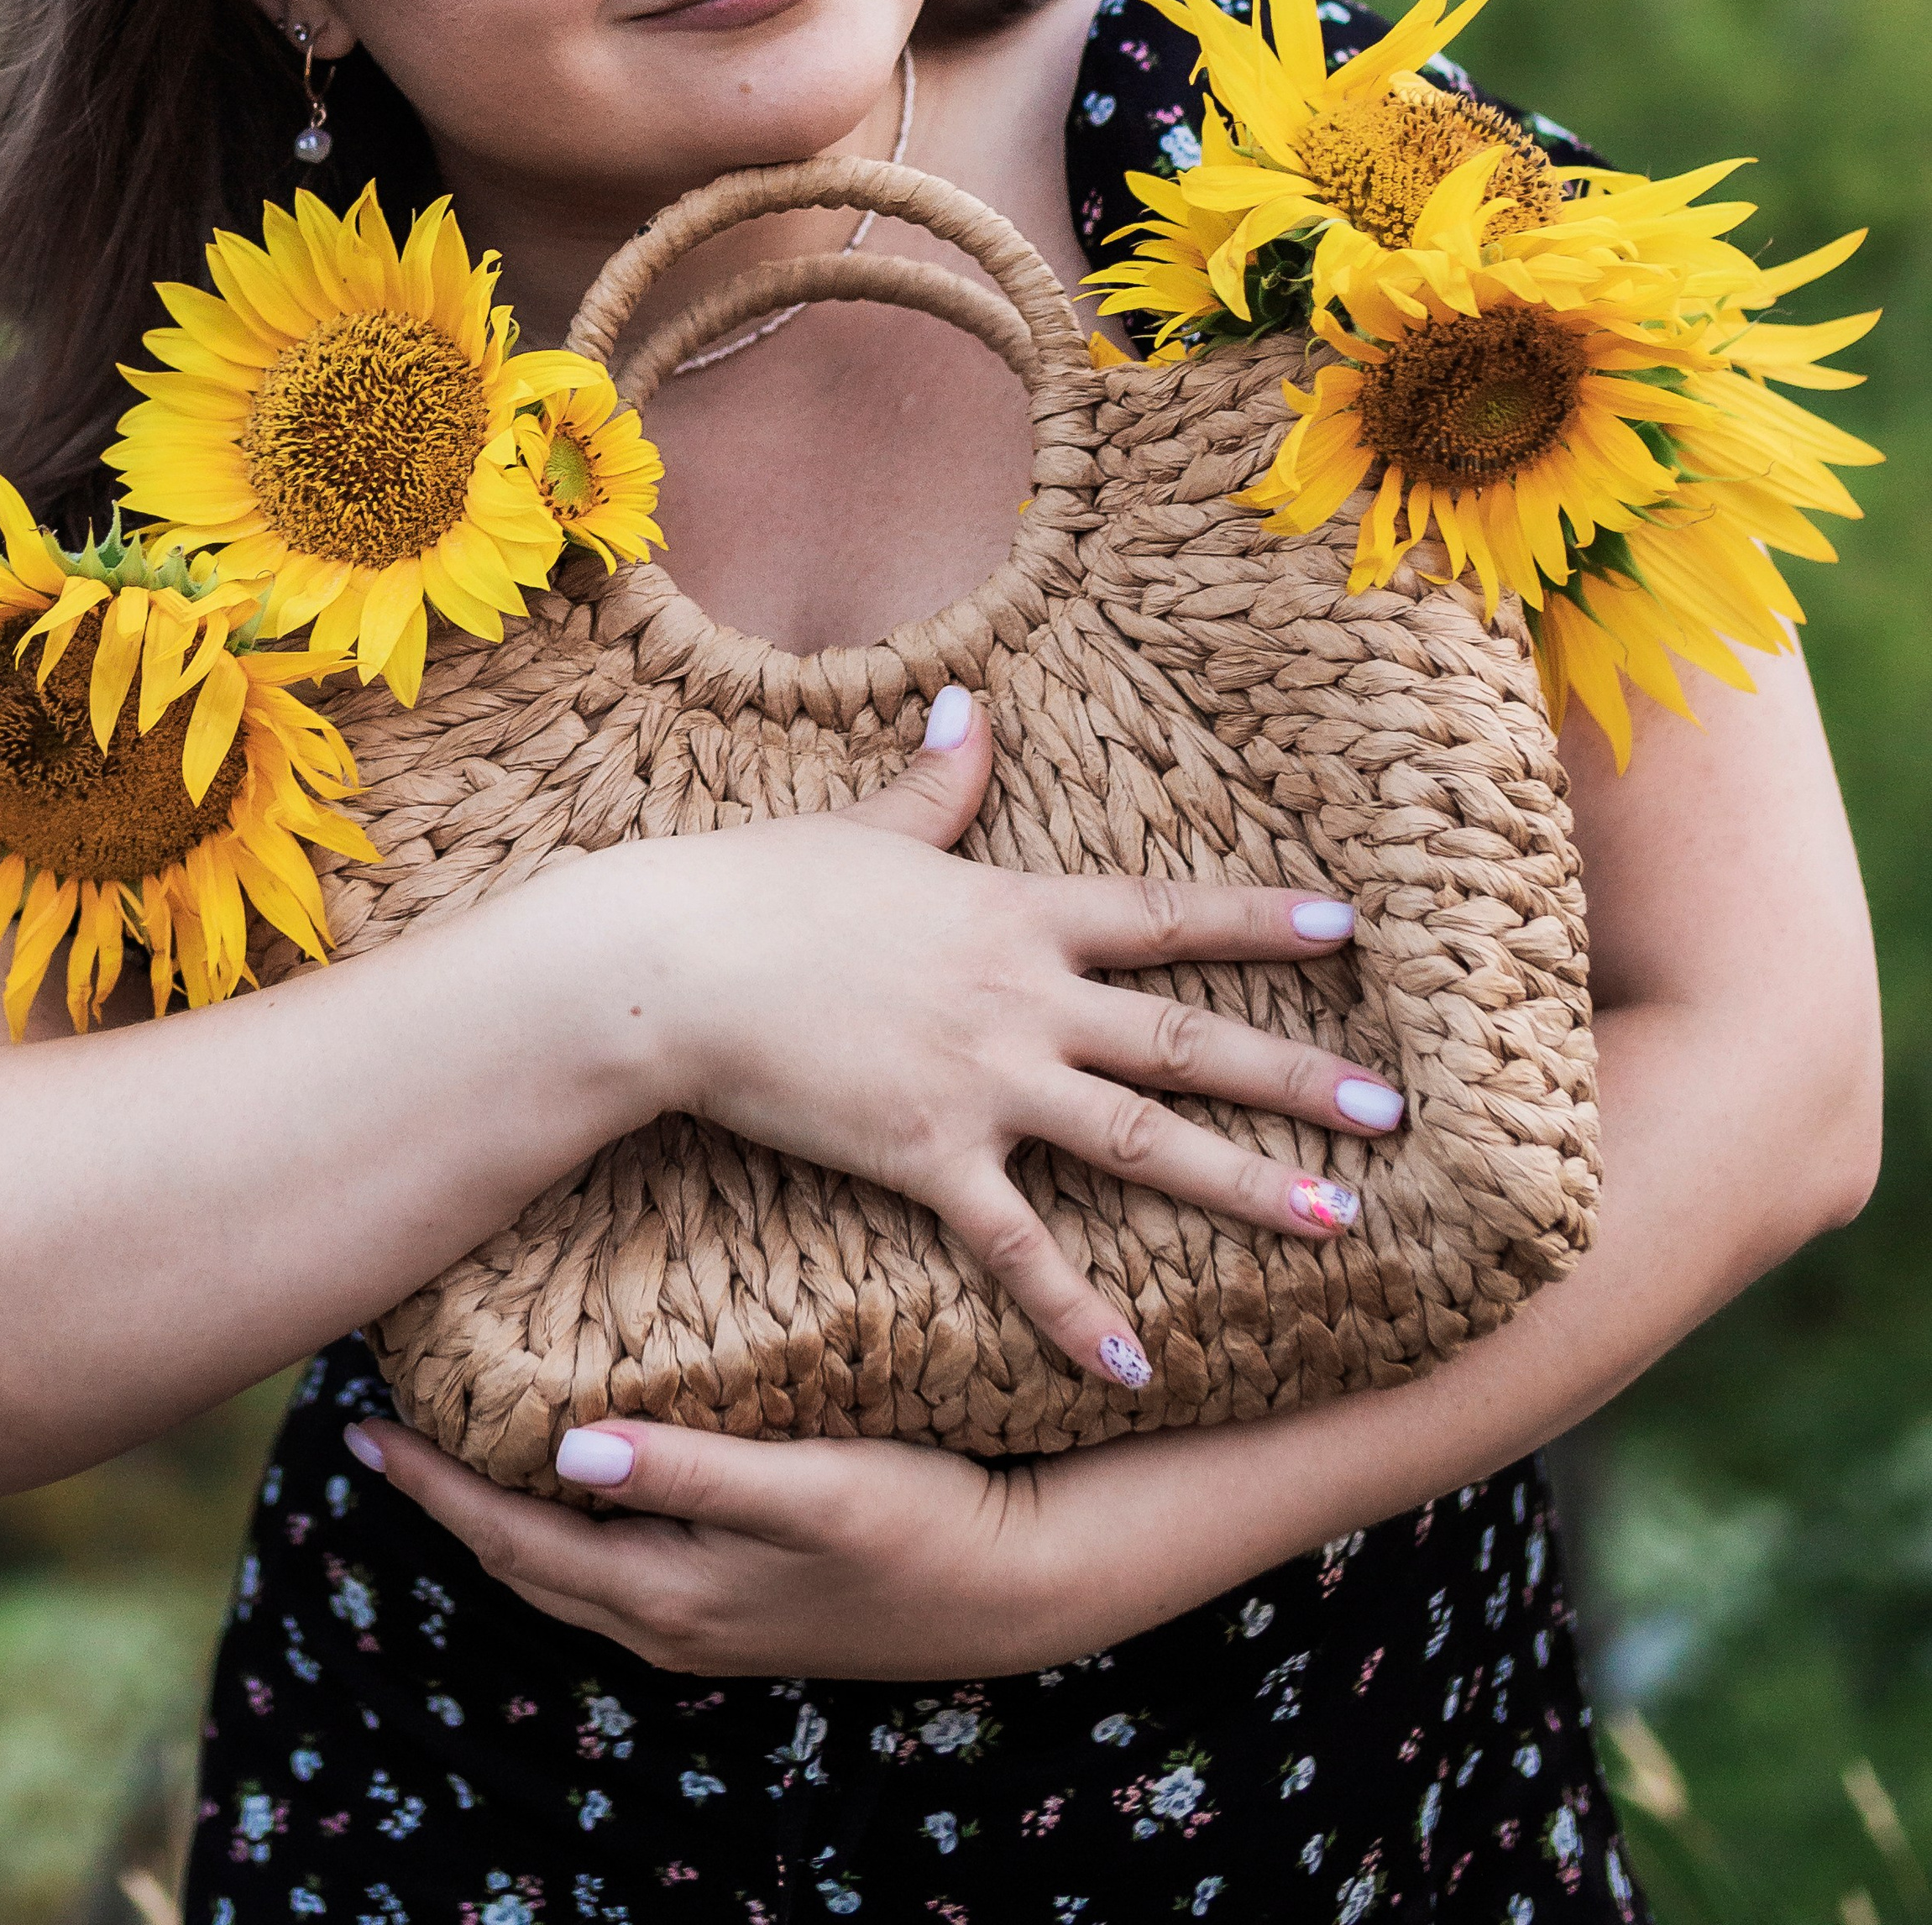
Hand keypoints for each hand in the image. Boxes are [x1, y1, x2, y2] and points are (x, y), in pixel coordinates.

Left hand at [348, 1409, 1114, 1680]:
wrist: (1015, 1583)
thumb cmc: (919, 1521)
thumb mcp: (807, 1488)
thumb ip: (688, 1472)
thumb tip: (565, 1452)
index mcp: (667, 1594)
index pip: (509, 1537)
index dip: (431, 1482)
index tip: (362, 1422)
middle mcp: (668, 1621)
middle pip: (519, 1557)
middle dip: (445, 1494)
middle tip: (384, 1421)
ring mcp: (702, 1620)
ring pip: (562, 1566)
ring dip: (499, 1508)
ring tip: (453, 1440)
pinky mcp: (736, 1601)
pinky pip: (612, 1564)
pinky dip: (563, 1518)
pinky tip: (570, 1468)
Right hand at [604, 684, 1403, 1388]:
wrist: (673, 964)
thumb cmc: (759, 886)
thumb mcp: (865, 825)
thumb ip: (940, 781)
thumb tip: (973, 704)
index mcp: (1014, 911)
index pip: (1164, 915)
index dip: (1260, 922)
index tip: (1351, 930)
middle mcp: (1022, 998)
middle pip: (1186, 1042)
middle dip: (1297, 1078)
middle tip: (1394, 1114)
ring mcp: (983, 1081)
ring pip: (1140, 1143)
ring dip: (1244, 1185)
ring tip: (1338, 1222)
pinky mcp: (928, 1156)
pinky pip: (1020, 1247)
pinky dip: (1078, 1310)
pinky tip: (1137, 1363)